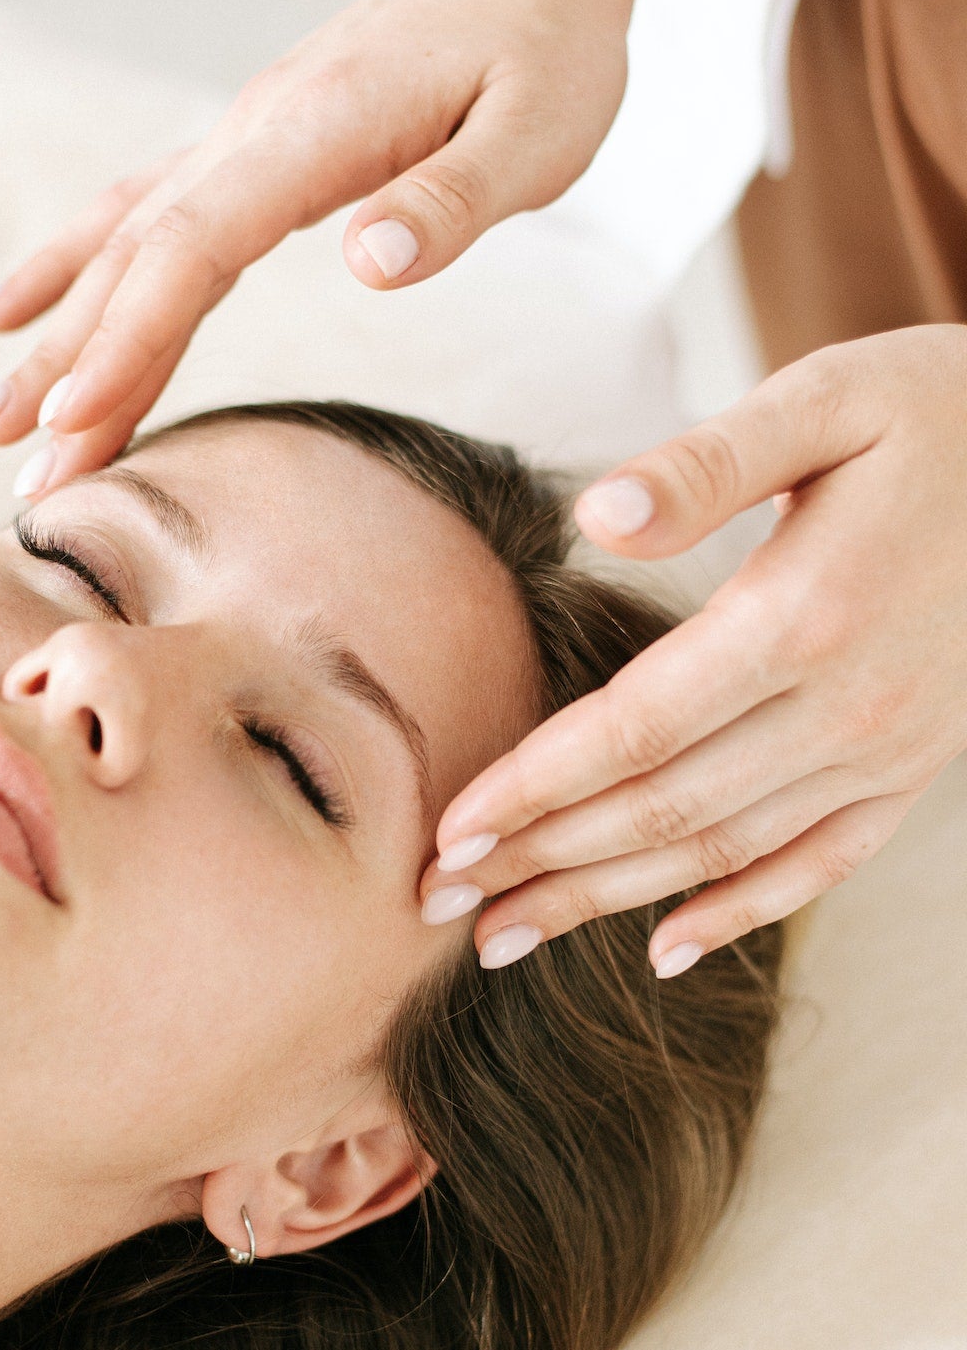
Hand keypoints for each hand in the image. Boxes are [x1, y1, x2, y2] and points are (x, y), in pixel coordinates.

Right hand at [0, 0, 662, 491]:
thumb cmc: (543, 45)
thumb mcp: (535, 134)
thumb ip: (449, 203)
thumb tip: (367, 262)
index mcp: (316, 135)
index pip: (196, 250)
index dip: (129, 340)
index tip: (76, 424)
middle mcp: (254, 134)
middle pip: (135, 259)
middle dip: (68, 366)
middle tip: (9, 459)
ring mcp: (241, 139)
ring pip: (123, 244)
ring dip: (54, 333)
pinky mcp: (249, 150)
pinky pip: (140, 214)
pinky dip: (73, 268)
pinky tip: (19, 310)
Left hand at [422, 326, 966, 973]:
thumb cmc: (936, 412)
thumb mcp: (827, 399)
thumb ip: (706, 463)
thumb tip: (596, 518)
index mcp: (802, 617)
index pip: (632, 730)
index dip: (532, 788)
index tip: (445, 833)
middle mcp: (845, 708)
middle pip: (660, 811)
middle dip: (538, 861)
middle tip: (434, 900)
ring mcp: (887, 752)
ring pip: (721, 852)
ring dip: (605, 902)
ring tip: (504, 935)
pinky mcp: (915, 771)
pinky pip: (819, 866)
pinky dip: (739, 912)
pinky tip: (664, 950)